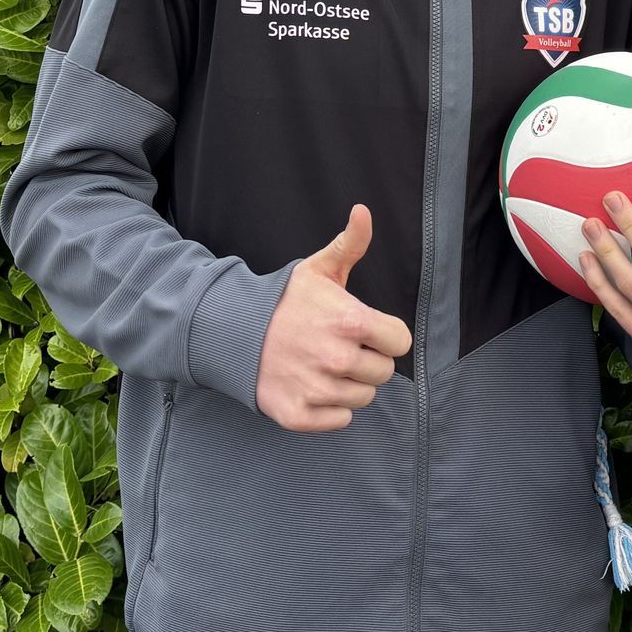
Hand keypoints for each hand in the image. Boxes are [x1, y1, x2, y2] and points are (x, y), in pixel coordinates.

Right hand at [256, 205, 412, 431]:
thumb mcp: (319, 268)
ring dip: (349, 384)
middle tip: (339, 346)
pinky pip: (340, 420)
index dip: (386, 335)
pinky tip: (312, 385)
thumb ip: (351, 243)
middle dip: (367, 360)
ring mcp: (317, 389)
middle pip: (383, 373)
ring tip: (323, 364)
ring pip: (363, 398)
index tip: (365, 329)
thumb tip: (364, 211)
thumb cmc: (284, 301)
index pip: (400, 342)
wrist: (230, 331)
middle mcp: (338, 359)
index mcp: (352, 322)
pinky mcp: (299, 415)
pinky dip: (330, 408)